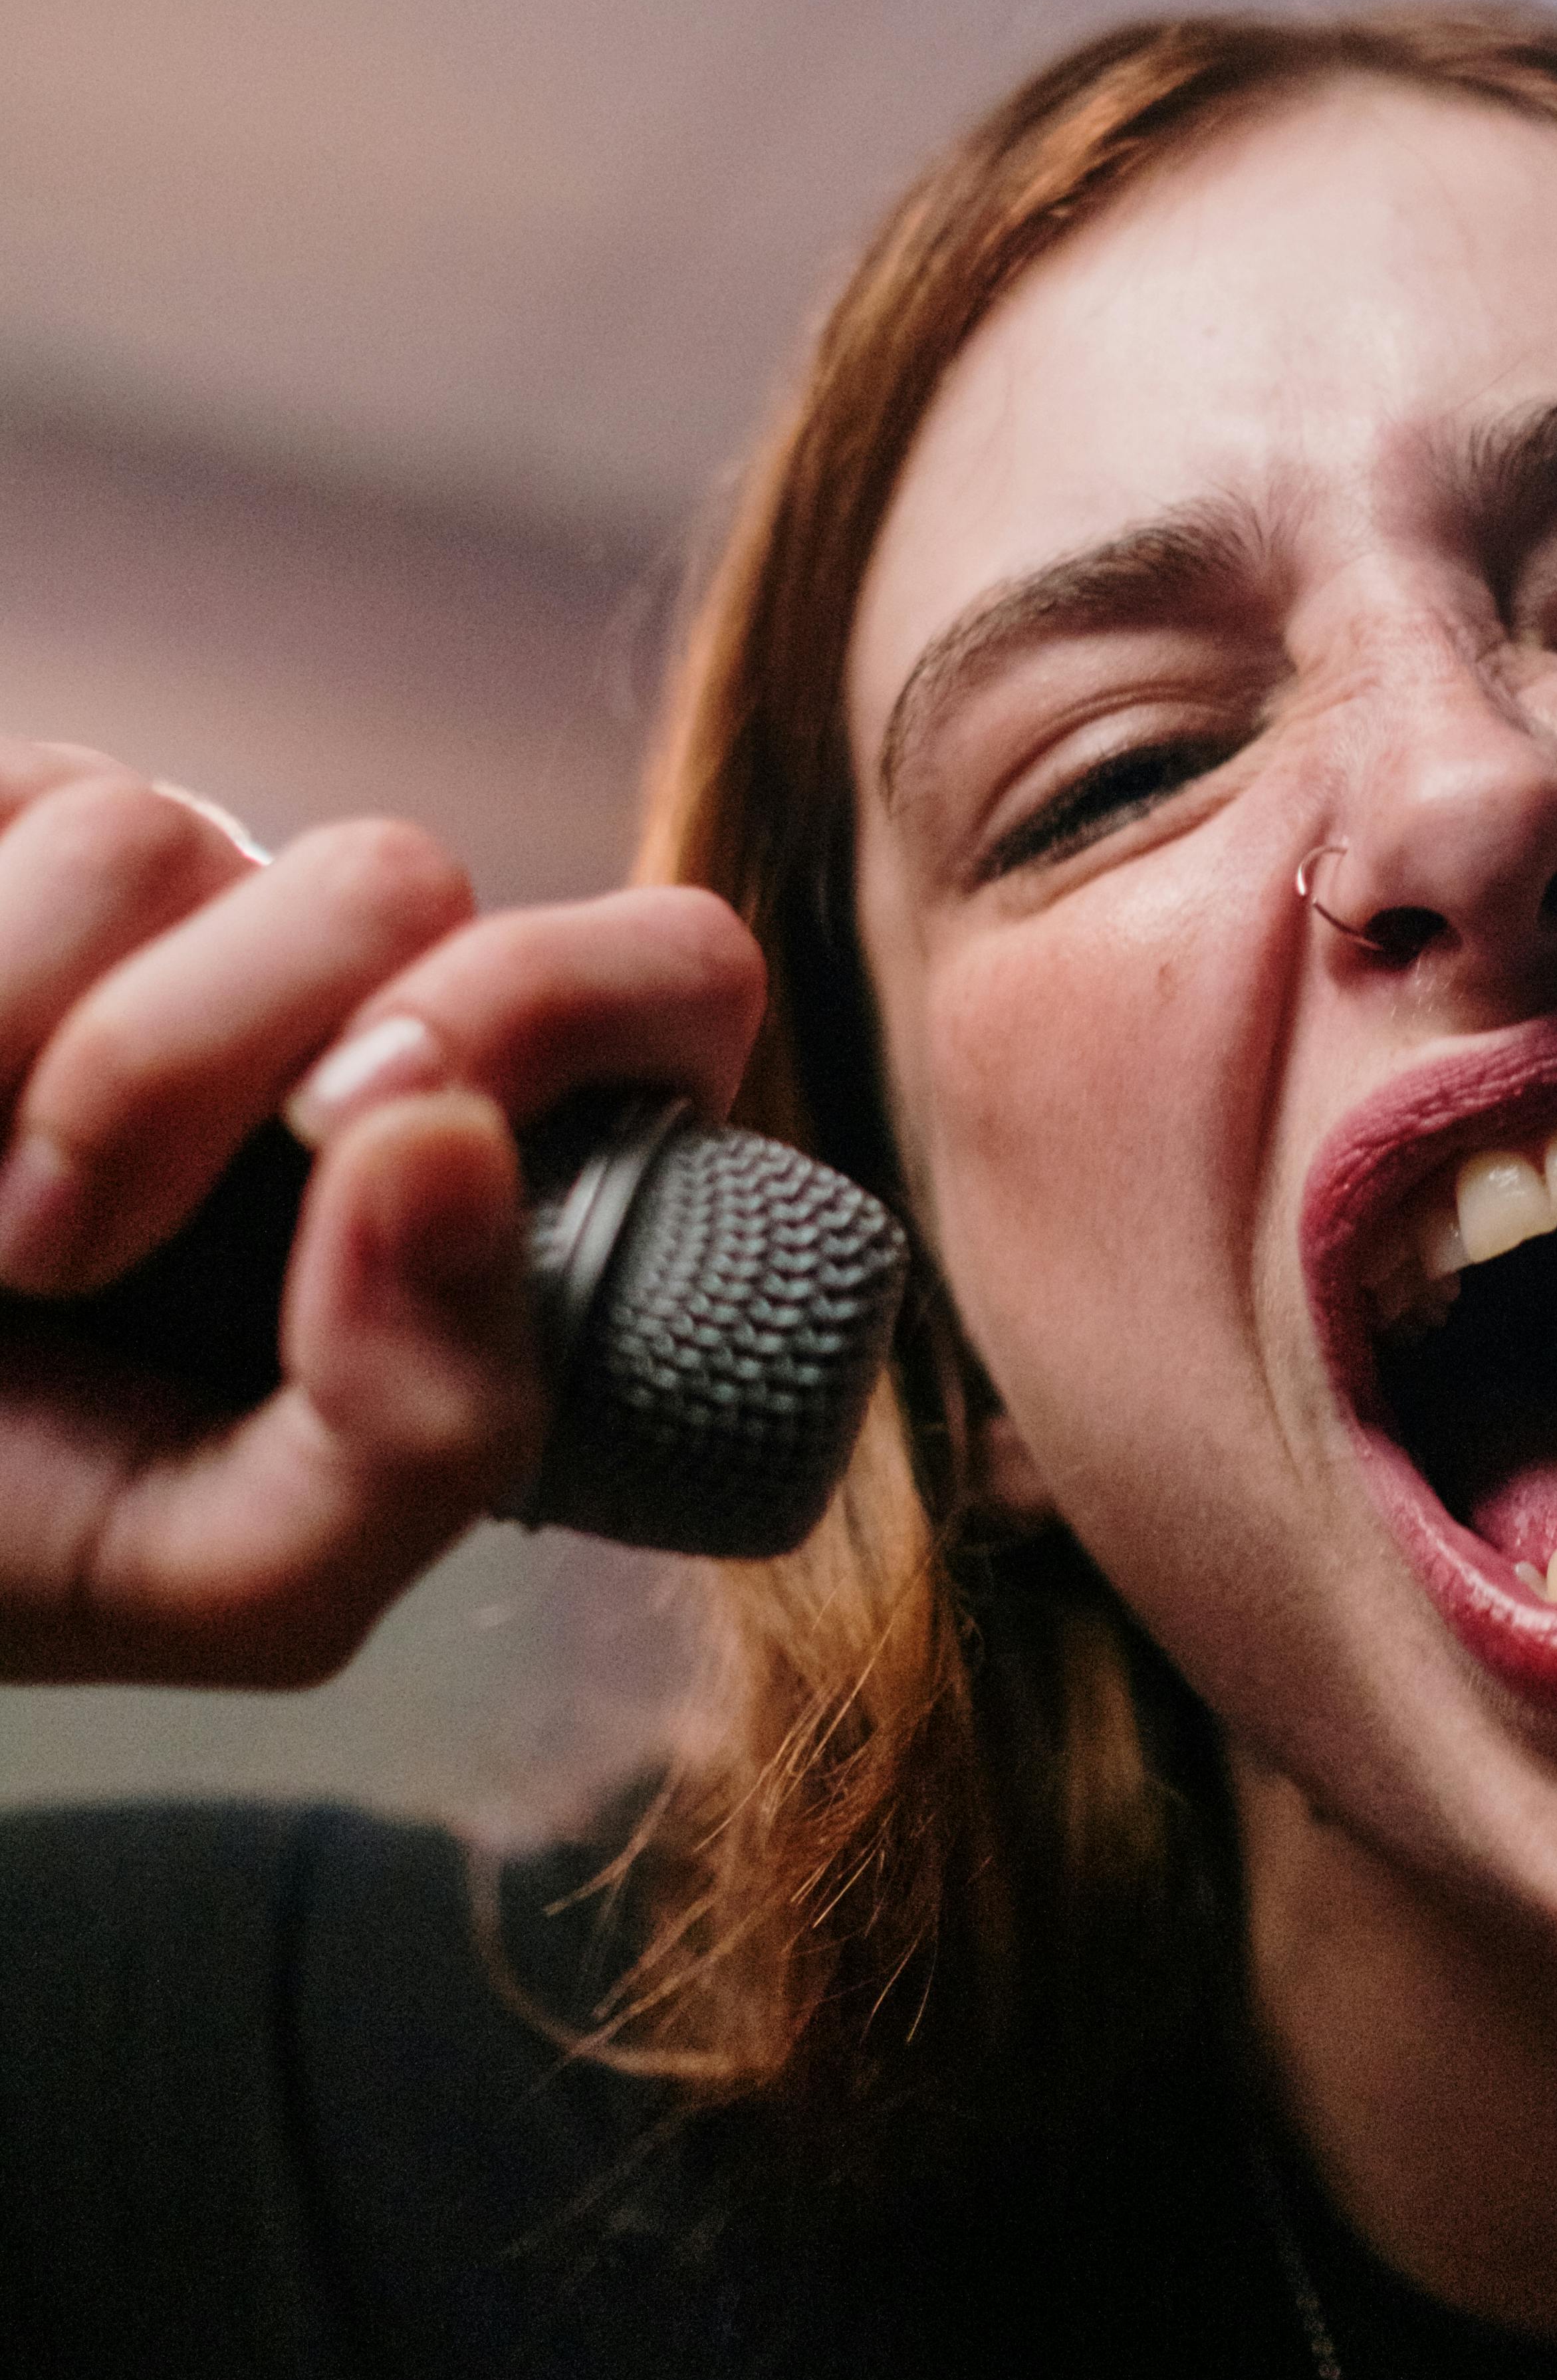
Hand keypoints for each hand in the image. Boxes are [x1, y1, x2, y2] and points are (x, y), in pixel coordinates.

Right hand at [0, 742, 764, 1687]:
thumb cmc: (14, 1525)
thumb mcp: (248, 1573)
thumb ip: (434, 1429)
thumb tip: (456, 1148)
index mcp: (473, 1154)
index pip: (667, 972)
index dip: (563, 1003)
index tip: (385, 1128)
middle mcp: (338, 995)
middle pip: (397, 874)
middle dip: (212, 1067)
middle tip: (78, 1253)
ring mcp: (162, 899)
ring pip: (167, 834)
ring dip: (44, 1064)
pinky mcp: (6, 827)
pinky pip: (29, 806)